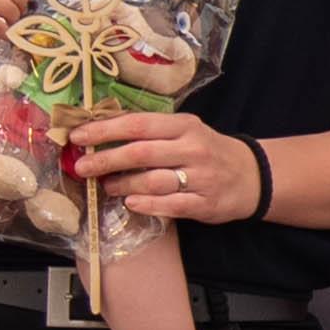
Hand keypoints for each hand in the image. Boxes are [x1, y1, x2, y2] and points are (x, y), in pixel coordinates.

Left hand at [66, 103, 266, 225]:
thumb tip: (101, 132)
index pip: (138, 124)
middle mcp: (193, 148)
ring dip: (123, 185)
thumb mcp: (185, 131)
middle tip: (83, 168)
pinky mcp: (205, 203)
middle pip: (141, 152)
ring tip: (107, 187)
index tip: (78, 136)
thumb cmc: (207, 151)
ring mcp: (201, 177)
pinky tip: (131, 203)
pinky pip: (170, 205)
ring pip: (153, 180)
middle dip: (106, 160)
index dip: (105, 130)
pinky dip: (146, 204)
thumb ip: (151, 132)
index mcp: (184, 125)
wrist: (251, 176)